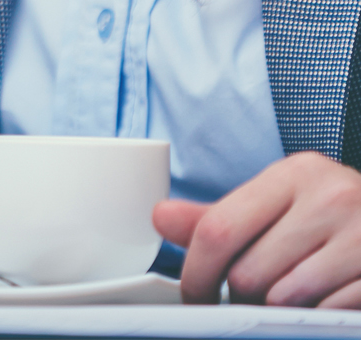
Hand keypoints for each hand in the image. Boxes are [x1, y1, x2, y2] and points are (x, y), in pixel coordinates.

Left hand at [156, 152, 360, 306]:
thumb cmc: (331, 214)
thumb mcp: (277, 201)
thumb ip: (220, 216)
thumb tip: (161, 218)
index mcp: (293, 174)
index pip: (219, 228)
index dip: (197, 272)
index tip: (194, 295)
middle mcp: (330, 198)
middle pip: (250, 272)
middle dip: (240, 296)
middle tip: (246, 298)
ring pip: (285, 299)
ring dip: (276, 310)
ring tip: (284, 297)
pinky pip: (326, 314)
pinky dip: (314, 318)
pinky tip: (318, 303)